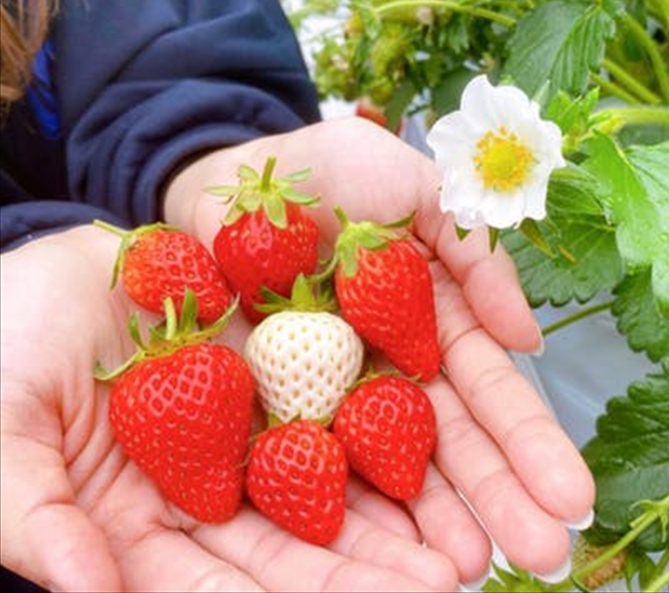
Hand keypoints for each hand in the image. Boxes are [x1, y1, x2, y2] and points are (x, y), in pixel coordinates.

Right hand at [0, 226, 457, 591]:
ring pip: (328, 486)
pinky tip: (436, 452)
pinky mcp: (275, 376)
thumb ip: (31, 513)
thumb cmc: (6, 338)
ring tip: (467, 537)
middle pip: (294, 546)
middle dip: (371, 570)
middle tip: (449, 579)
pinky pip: (336, 407)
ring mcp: (245, 432)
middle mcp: (205, 488)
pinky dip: (384, 431)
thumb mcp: (3, 423)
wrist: (56, 262)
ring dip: (396, 515)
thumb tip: (87, 590)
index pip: (224, 584)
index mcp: (138, 525)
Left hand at [165, 117, 596, 581]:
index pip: (485, 393)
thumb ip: (470, 250)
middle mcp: (383, 372)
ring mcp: (326, 397)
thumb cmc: (320, 171)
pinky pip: (301, 466)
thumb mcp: (409, 186)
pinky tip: (374, 556)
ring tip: (467, 572)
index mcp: (425, 324)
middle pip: (445, 444)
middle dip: (497, 499)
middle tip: (543, 556)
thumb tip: (527, 340)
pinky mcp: (261, 410)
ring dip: (429, 522)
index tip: (573, 497)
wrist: (220, 180)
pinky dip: (336, 510)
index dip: (529, 443)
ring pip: (384, 469)